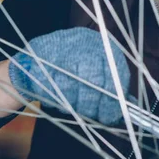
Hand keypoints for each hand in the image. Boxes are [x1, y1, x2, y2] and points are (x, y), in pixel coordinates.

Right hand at [8, 27, 129, 124]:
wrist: (28, 68)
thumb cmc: (66, 74)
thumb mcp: (92, 74)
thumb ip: (110, 87)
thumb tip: (129, 106)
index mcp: (100, 43)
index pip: (115, 68)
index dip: (116, 95)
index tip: (113, 115)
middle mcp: (83, 40)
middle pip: (96, 76)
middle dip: (97, 103)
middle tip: (97, 118)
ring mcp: (60, 46)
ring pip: (75, 83)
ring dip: (77, 104)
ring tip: (75, 110)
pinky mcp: (39, 57)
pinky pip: (53, 85)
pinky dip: (58, 99)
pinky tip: (59, 102)